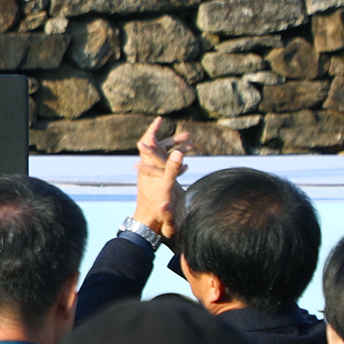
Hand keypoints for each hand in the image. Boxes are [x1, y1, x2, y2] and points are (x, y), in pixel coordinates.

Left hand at [134, 117, 188, 241]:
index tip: (160, 119)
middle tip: (189, 135)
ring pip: (166, 160)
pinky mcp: (160, 186)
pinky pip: (169, 171)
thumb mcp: (167, 186)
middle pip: (160, 150)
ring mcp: (155, 178)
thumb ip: (172, 169)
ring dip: (178, 152)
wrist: (151, 224)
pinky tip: (187, 167)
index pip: (149, 144)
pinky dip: (178, 165)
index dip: (153, 130)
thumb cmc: (157, 208)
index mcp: (149, 168)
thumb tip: (178, 152)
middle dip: (173, 140)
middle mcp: (150, 171)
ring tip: (194, 146)